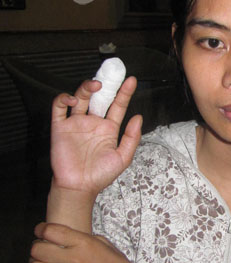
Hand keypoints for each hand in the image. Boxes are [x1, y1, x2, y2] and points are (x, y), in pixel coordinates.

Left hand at [30, 223, 135, 262]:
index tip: (40, 231)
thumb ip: (83, 237)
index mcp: (83, 243)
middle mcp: (74, 259)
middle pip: (38, 250)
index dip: (41, 229)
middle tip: (40, 249)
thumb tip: (63, 235)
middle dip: (35, 247)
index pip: (51, 231)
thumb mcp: (103, 242)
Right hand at [50, 77, 141, 195]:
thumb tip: (138, 118)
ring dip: (87, 88)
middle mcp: (93, 123)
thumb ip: (131, 138)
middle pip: (99, 97)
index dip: (125, 93)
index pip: (118, 106)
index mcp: (108, 128)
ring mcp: (76, 123)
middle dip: (106, 85)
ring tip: (96, 85)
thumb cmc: (100, 175)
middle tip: (112, 75)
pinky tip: (73, 100)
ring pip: (81, 98)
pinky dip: (64, 99)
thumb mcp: (123, 157)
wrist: (79, 187)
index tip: (132, 81)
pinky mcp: (60, 127)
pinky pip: (59, 108)